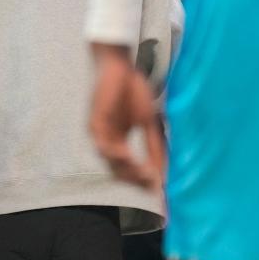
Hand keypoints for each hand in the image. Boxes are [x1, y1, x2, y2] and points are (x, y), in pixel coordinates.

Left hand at [89, 44, 164, 188]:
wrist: (120, 67)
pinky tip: (127, 156)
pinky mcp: (94, 124)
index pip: (130, 172)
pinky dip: (115, 154)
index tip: (158, 192)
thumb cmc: (133, 91)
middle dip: (137, 181)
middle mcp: (108, 143)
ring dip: (128, 171)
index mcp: (119, 143)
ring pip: (111, 163)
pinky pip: (102, 145)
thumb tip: (164, 170)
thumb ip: (155, 146)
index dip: (143, 183)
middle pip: (120, 173)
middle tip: (152, 184)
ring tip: (145, 174)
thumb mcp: (149, 123)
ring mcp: (100, 135)